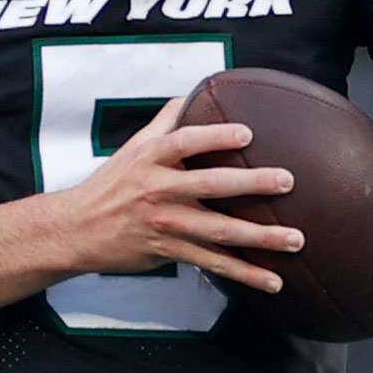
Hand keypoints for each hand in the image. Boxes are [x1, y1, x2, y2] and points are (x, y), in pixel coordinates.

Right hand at [52, 99, 297, 292]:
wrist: (77, 230)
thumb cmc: (112, 184)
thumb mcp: (133, 147)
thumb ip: (166, 121)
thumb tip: (195, 93)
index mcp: (151, 159)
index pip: (185, 142)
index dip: (215, 136)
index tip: (248, 133)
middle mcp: (158, 190)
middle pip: (210, 186)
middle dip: (252, 183)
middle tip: (287, 181)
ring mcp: (165, 224)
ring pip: (219, 232)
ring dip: (260, 237)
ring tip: (296, 239)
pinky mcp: (169, 252)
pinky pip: (213, 264)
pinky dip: (244, 273)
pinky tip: (272, 279)